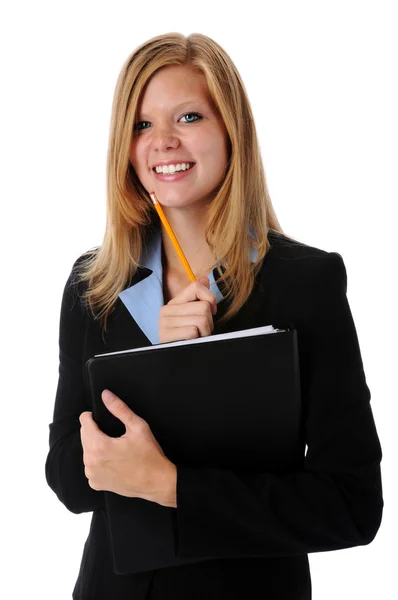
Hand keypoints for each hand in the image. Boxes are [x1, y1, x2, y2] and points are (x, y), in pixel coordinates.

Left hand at [79, 389, 176, 506]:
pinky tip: (113, 461)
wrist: (156, 482)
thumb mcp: (138, 427)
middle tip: (115, 436)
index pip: (84, 422)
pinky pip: (91, 465)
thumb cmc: (149, 455)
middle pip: (84, 435)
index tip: (103, 419)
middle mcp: (91, 462)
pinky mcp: (96, 483)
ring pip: (87, 450)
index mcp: (99, 446)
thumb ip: (119, 409)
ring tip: (115, 448)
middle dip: (95, 431)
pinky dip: (98, 461)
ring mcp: (92, 474)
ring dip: (96, 446)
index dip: (93, 416)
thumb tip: (106, 395)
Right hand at [159, 276, 216, 342]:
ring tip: (198, 336)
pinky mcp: (166, 335)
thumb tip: (204, 279)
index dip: (210, 298)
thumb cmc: (188, 337)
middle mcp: (166, 310)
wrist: (176, 360)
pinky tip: (193, 341)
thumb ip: (198, 297)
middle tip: (202, 330)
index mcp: (173, 303)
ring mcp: (164, 323)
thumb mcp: (193, 315)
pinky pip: (193, 331)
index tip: (212, 311)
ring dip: (205, 331)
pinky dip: (199, 338)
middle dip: (209, 321)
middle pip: (203, 306)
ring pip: (201, 319)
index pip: (196, 286)